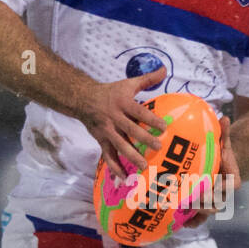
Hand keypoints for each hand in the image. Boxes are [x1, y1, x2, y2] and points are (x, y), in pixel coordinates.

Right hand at [80, 65, 167, 180]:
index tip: (164, 127)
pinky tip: (124, 177)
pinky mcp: (101, 140)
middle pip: (130, 130)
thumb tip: (165, 69)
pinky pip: (108, 156)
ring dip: (131, 156)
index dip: (151, 119)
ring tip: (144, 166)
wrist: (83, 99)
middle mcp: (114, 117)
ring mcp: (107, 131)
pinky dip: (115, 167)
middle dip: (144, 139)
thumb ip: (148, 79)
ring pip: (119, 145)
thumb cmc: (111, 92)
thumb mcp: (128, 83)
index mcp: (123, 103)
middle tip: (158, 147)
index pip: (139, 112)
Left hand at [180, 113, 240, 228]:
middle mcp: (223, 196)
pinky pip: (197, 219)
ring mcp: (213, 204)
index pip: (227, 187)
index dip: (217, 189)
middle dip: (201, 203)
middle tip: (185, 198)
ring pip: (204, 213)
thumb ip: (224, 134)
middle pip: (214, 204)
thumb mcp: (224, 144)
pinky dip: (189, 222)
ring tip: (177, 210)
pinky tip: (177, 222)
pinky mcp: (202, 209)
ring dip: (192, 214)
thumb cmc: (222, 154)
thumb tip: (224, 117)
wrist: (220, 167)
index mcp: (232, 182)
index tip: (206, 186)